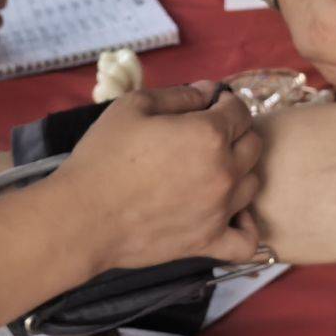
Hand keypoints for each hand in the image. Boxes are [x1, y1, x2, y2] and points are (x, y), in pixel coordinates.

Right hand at [45, 85, 261, 269]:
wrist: (82, 216)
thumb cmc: (102, 157)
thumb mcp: (133, 106)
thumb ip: (179, 94)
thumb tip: (209, 92)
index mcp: (209, 134)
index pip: (240, 111)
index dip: (226, 103)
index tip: (209, 106)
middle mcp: (224, 171)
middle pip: (253, 145)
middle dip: (235, 133)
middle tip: (207, 136)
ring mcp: (220, 210)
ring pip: (253, 184)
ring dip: (239, 172)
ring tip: (212, 170)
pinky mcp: (208, 242)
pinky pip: (248, 240)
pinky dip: (247, 226)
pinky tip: (231, 214)